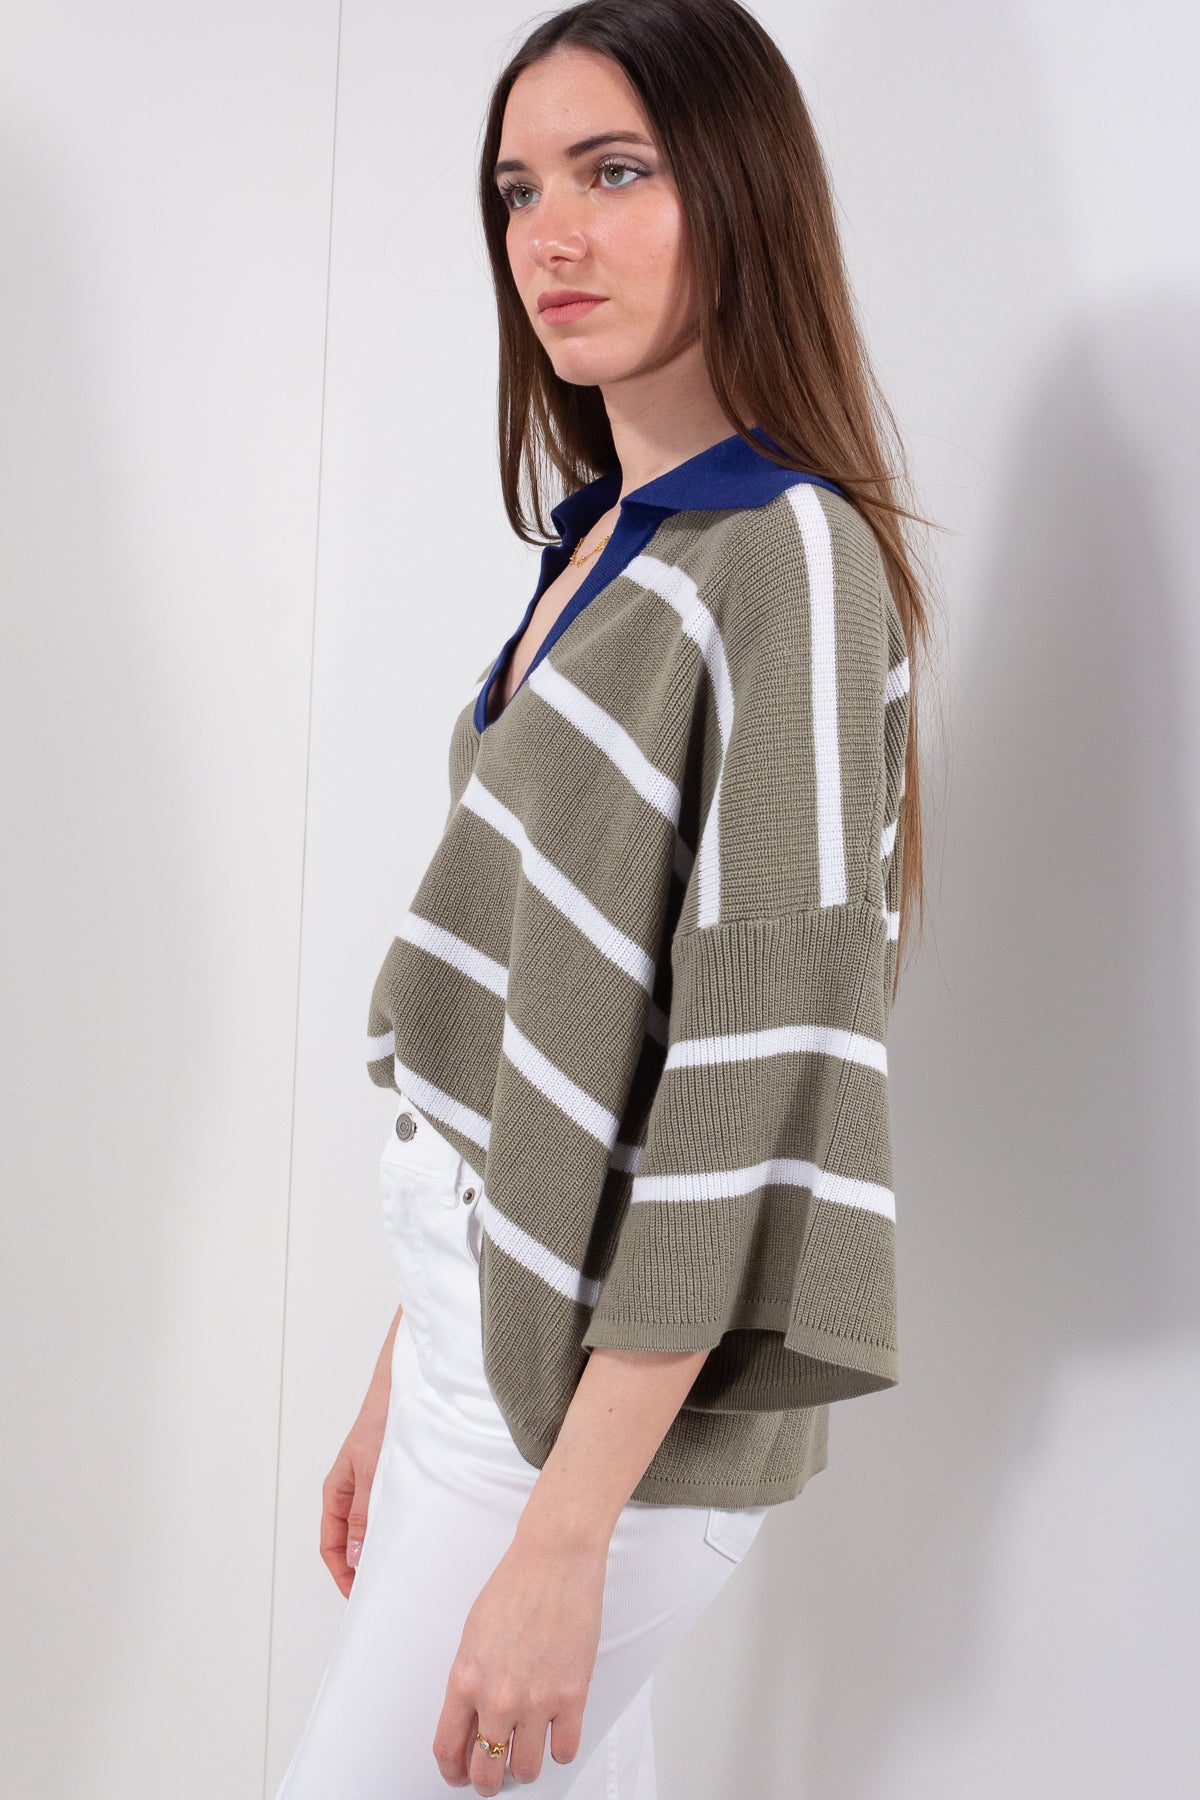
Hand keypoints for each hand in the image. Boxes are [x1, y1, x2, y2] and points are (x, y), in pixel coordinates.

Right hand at [319, 1383, 388, 1597]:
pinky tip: (412, 1536)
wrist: (401, 1385)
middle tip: (383, 1590)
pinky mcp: (390, 1477)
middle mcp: (351, 1491)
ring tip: (400, 1569)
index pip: (331, 1545)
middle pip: (350, 1542)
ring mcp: (371, 1485)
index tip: (359, 1595)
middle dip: (362, 1568)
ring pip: (369, 1528)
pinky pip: (387, 1512)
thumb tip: (355, 1558)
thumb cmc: (381, 1421)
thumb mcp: (371, 1471)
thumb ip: (363, 1514)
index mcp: (336, 1492)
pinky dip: (395, 1528)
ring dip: (379, 1549)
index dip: (342, 1574)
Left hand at [431, 1522, 606, 1791]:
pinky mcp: (572, 1694)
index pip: (448, 1749)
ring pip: (526, 1769)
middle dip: (487, 1780)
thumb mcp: (473, 1635)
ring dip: (524, 1766)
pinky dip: (559, 1749)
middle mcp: (497, 1696)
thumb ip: (471, 1680)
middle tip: (493, 1774)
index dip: (452, 1771)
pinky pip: (565, 1750)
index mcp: (465, 1679)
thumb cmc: (515, 1585)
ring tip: (527, 1751)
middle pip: (486, 1770)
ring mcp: (536, 1699)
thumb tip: (474, 1718)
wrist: (555, 1558)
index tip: (459, 1773)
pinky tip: (556, 1733)